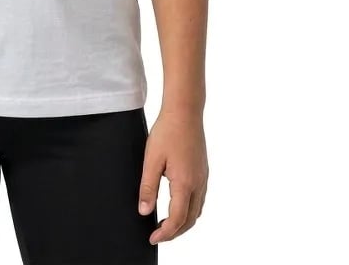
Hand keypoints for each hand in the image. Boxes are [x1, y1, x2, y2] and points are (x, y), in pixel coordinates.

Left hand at [138, 108, 208, 245]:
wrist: (185, 111)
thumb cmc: (167, 131)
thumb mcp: (151, 159)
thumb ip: (148, 187)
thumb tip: (144, 211)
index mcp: (185, 183)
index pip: (177, 219)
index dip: (165, 233)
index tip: (153, 238)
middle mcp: (198, 183)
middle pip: (190, 220)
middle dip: (175, 232)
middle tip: (158, 234)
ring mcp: (203, 177)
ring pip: (197, 210)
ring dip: (183, 222)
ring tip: (166, 223)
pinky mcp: (203, 170)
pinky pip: (199, 199)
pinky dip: (189, 209)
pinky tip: (177, 204)